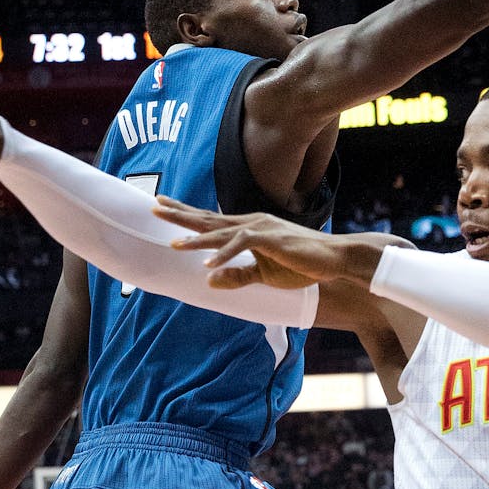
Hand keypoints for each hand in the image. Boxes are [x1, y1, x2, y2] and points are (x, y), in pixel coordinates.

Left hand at [153, 196, 389, 288]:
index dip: (186, 214)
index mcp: (248, 228)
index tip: (163, 207)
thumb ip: (237, 276)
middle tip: (154, 207)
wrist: (334, 259)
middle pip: (209, 219)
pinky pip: (242, 246)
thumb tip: (208, 281)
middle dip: (180, 215)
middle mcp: (251, 223)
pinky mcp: (272, 239)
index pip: (211, 220)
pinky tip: (208, 265)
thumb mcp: (264, 274)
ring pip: (221, 232)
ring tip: (174, 244)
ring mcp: (261, 229)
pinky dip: (224, 255)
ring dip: (197, 239)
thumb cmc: (302, 264)